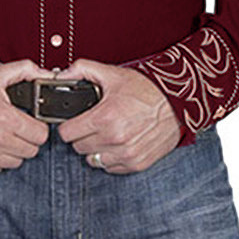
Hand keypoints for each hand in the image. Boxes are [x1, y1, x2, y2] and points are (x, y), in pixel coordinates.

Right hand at [0, 59, 53, 175]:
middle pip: (30, 151)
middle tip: (15, 127)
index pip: (40, 136)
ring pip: (14, 162)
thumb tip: (47, 74)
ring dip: (12, 150)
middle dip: (26, 139)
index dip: (38, 127)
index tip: (32, 123)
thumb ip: (25, 71)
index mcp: (3, 117)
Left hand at [55, 59, 181, 173]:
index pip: (67, 134)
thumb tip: (61, 75)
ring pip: (93, 160)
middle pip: (78, 147)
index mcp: (105, 118)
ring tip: (104, 133)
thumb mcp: (111, 73)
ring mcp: (127, 154)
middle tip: (91, 124)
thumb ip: (82, 70)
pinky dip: (110, 157)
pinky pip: (111, 168)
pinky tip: (116, 143)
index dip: (68, 125)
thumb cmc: (146, 88)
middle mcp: (115, 139)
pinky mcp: (137, 163)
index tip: (73, 121)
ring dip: (95, 148)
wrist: (176, 101)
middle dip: (81, 135)